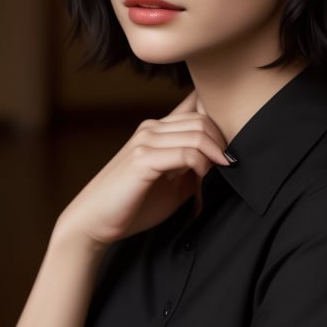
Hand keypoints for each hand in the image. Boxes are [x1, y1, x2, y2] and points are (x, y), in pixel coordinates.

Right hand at [56, 91, 228, 246]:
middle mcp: (151, 128)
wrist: (94, 222)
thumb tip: (222, 159)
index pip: (194, 104)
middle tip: (230, 162)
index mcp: (157, 129)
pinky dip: (200, 164)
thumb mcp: (173, 184)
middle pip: (202, 119)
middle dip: (223, 141)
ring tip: (219, 170)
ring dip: (214, 152)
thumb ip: (193, 167)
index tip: (232, 143)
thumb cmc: (134, 205)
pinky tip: (200, 176)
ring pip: (197, 133)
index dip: (219, 117)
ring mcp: (145, 141)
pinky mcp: (142, 160)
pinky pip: (185, 153)